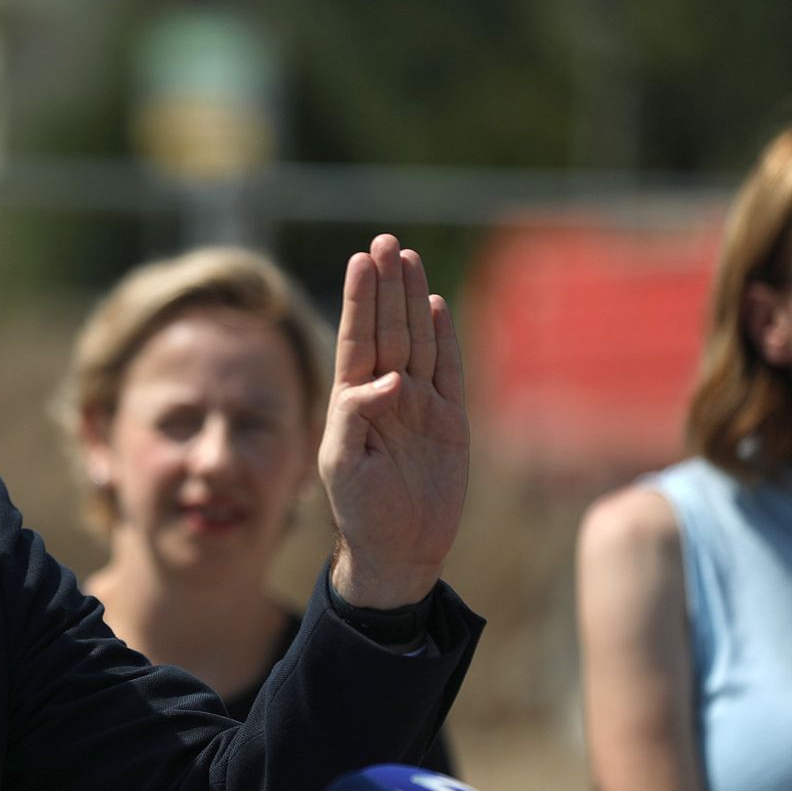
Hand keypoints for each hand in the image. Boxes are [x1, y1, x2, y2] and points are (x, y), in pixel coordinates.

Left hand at [319, 234, 468, 607]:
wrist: (398, 548)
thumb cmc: (359, 510)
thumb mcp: (342, 465)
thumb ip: (355, 418)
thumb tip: (389, 380)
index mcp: (353, 401)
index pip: (357, 338)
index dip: (361, 298)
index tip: (363, 259)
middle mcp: (385, 395)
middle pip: (387, 328)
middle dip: (386, 285)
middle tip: (387, 242)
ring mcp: (419, 405)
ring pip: (417, 340)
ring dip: (412, 300)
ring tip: (408, 259)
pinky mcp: (449, 422)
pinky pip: (449, 371)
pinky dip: (445, 338)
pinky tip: (437, 306)